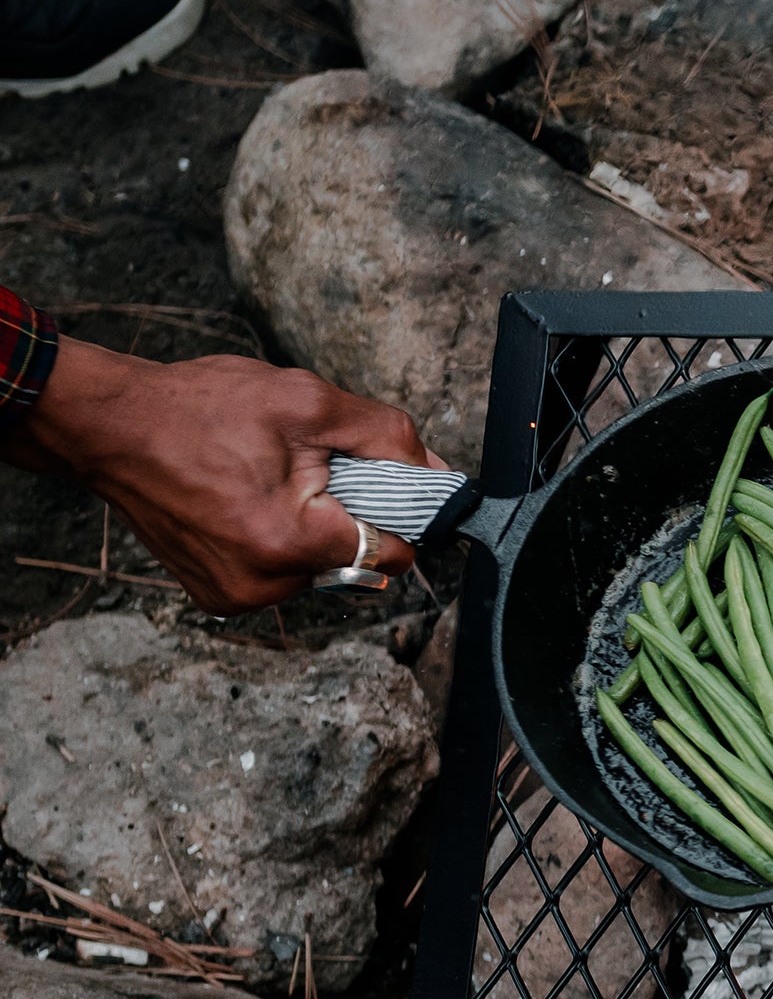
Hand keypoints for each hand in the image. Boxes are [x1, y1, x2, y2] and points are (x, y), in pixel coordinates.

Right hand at [3, 338, 445, 614]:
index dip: (399, 512)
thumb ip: (386, 440)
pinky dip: (278, 538)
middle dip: (348, 514)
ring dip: (311, 526)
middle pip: (356, 560)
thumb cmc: (199, 408)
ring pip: (317, 566)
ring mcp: (235, 595)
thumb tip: (437, 474)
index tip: (379, 480)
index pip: (394, 553)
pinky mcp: (216, 593)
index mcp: (289, 542)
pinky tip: (245, 500)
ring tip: (266, 480)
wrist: (109, 425)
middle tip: (305, 468)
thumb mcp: (307, 403)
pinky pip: (279, 572)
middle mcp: (263, 584)